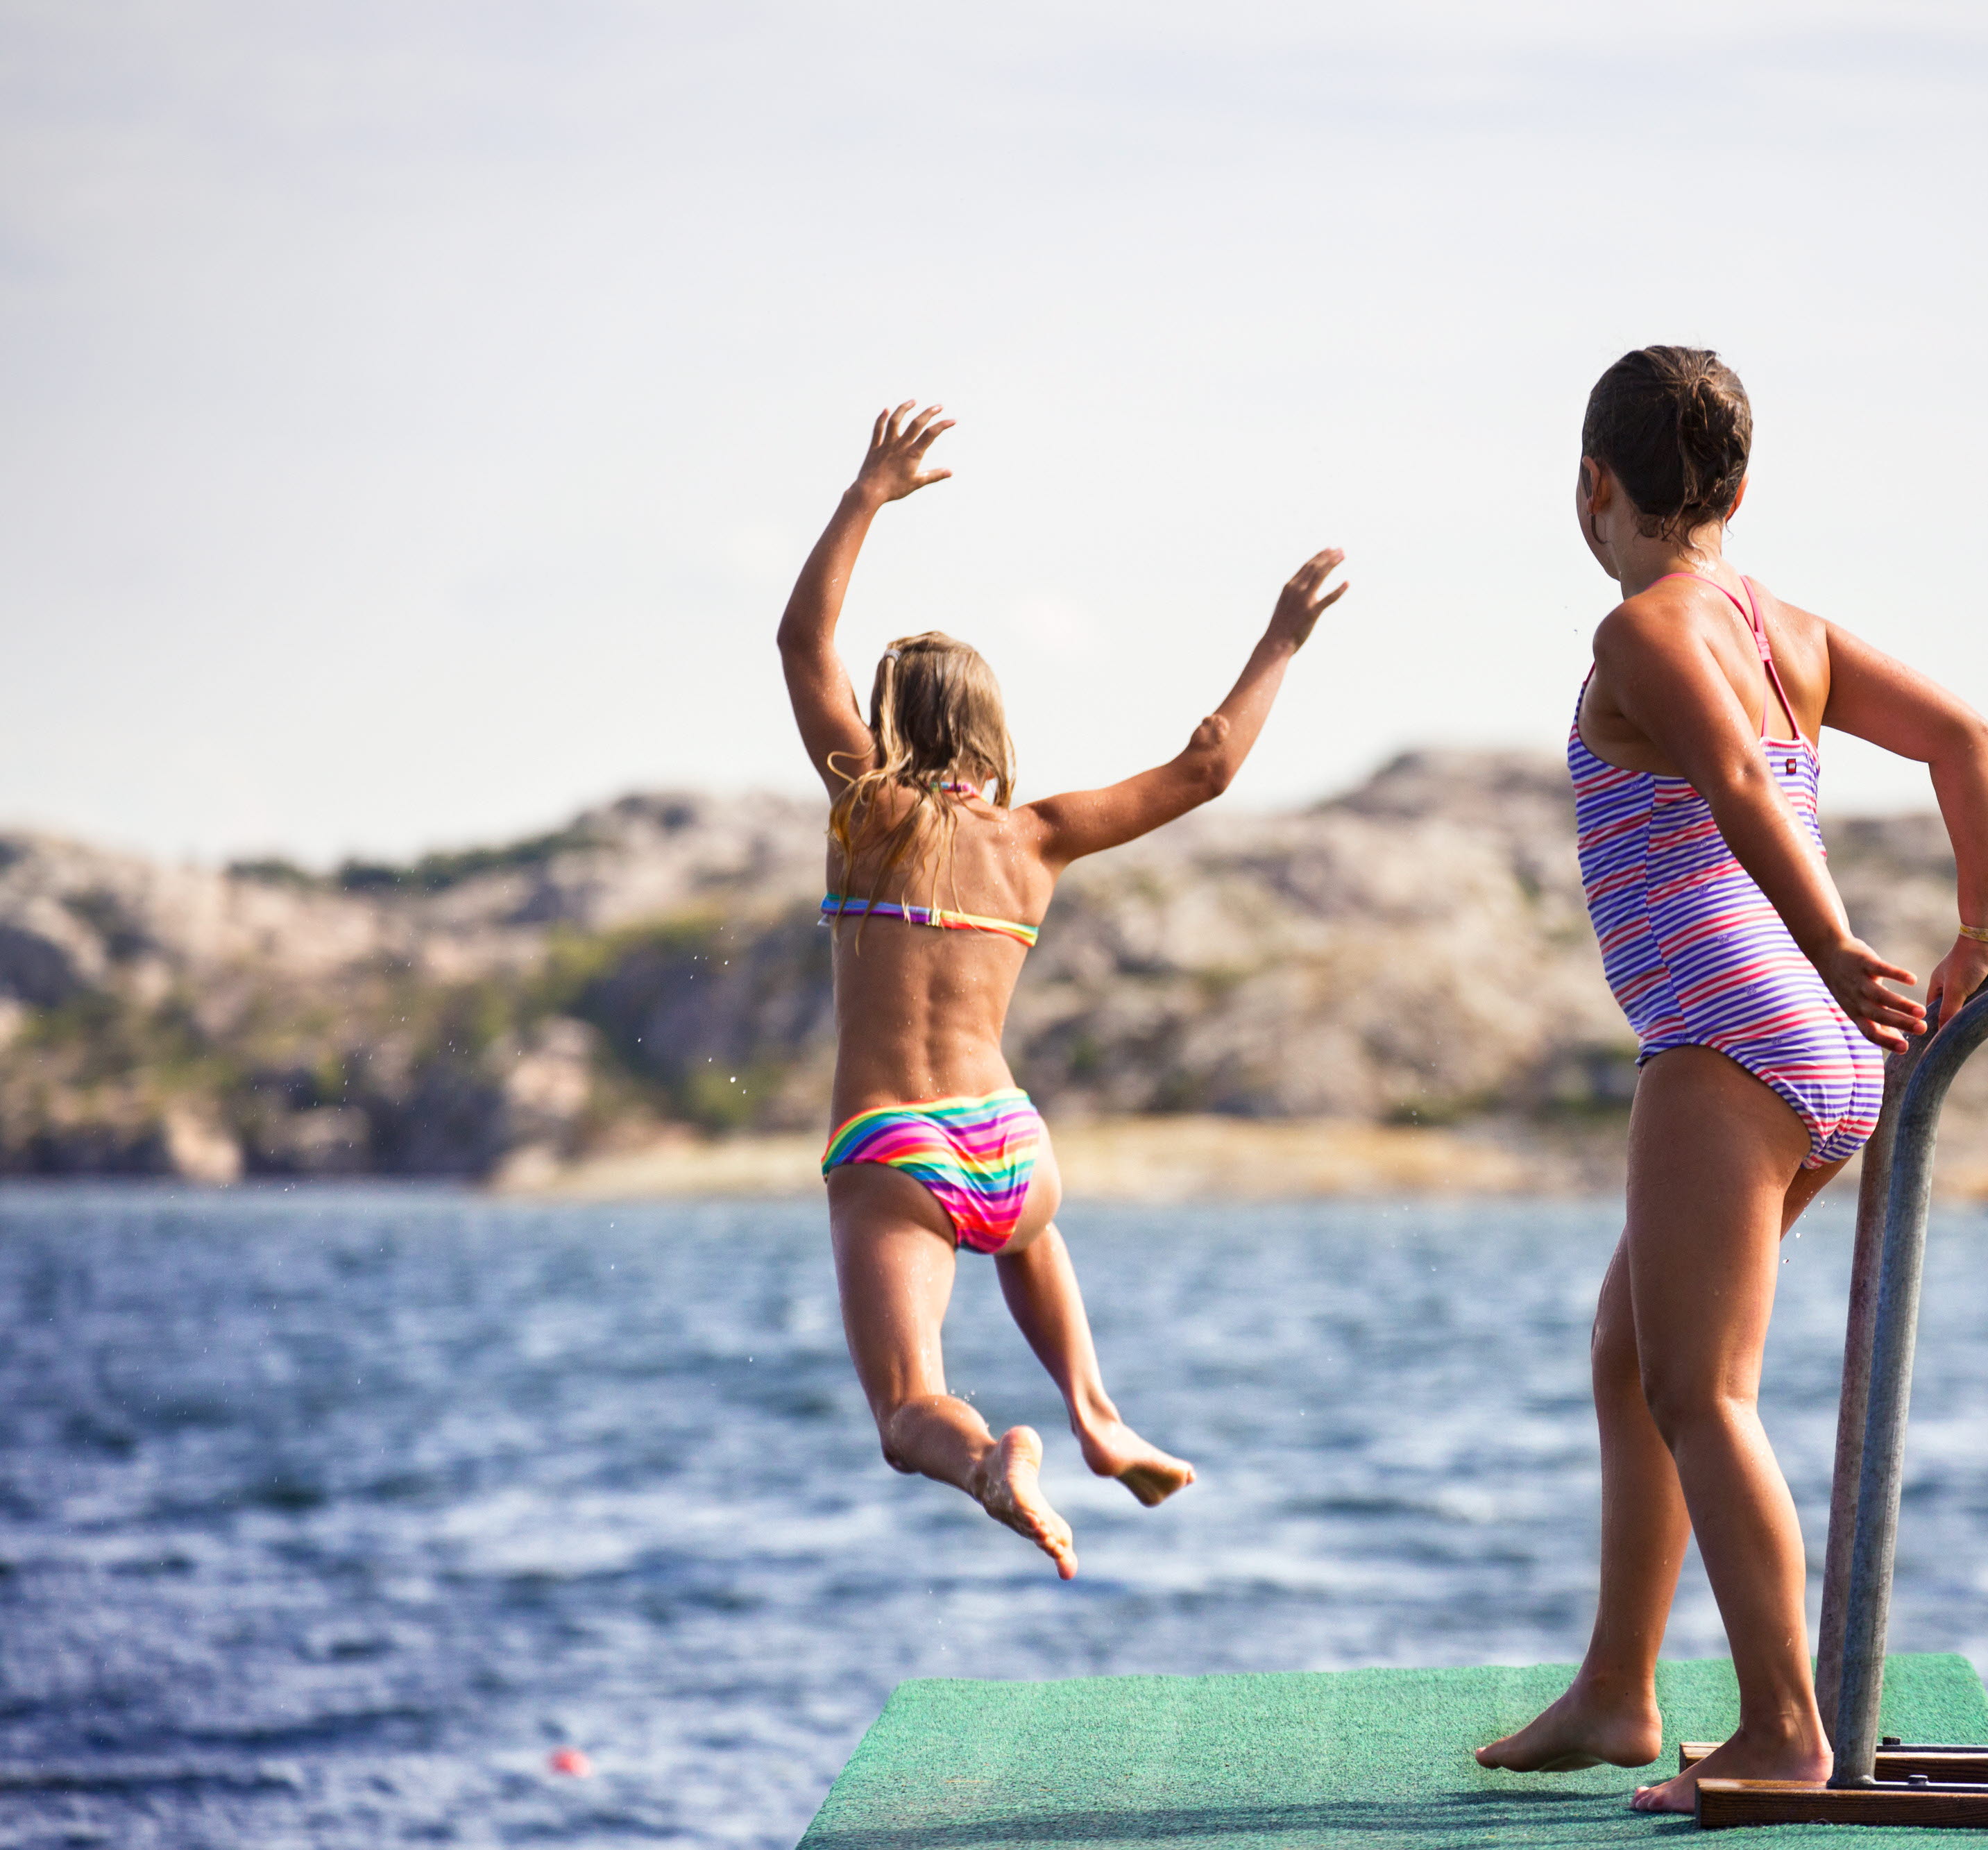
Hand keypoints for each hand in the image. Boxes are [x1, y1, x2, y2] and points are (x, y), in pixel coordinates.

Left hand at [852, 401, 953, 505]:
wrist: (870, 491)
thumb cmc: (894, 489)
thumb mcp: (917, 483)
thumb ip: (934, 475)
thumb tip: (950, 472)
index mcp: (912, 454)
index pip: (930, 435)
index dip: (942, 425)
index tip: (952, 420)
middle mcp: (900, 445)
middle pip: (916, 423)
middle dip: (929, 413)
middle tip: (938, 406)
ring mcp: (886, 444)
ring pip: (895, 421)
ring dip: (905, 408)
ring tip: (913, 401)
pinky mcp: (875, 447)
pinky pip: (878, 429)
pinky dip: (882, 418)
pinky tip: (886, 410)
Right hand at [1268, 548, 1348, 650]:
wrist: (1275, 643)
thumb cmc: (1280, 627)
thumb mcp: (1284, 604)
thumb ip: (1293, 594)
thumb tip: (1302, 588)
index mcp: (1289, 587)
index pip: (1307, 566)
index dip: (1319, 556)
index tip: (1329, 549)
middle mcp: (1296, 589)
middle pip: (1315, 567)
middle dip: (1329, 556)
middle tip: (1340, 549)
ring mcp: (1304, 600)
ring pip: (1321, 575)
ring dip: (1333, 563)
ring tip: (1343, 555)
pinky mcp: (1312, 612)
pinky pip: (1329, 598)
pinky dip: (1339, 590)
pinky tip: (1347, 583)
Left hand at [1815, 936, 1925, 1052]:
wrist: (1827, 952)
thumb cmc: (1849, 984)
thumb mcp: (1859, 1006)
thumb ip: (1880, 1024)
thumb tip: (1901, 1045)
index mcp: (1855, 1012)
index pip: (1868, 1031)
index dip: (1885, 1041)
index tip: (1905, 1050)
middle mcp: (1855, 999)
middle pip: (1877, 1014)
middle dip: (1900, 1023)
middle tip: (1922, 1029)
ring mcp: (1858, 980)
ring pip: (1879, 995)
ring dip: (1901, 1004)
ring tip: (1922, 1011)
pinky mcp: (1863, 962)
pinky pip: (1879, 969)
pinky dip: (1896, 974)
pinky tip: (1913, 980)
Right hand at [1925, 934, 1987, 1033]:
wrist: (1987, 942)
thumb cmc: (1967, 963)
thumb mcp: (1955, 990)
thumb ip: (1948, 1011)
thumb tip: (1942, 1033)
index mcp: (1937, 986)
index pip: (1932, 1010)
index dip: (1933, 1022)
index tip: (1938, 1039)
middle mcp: (1950, 986)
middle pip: (1949, 1009)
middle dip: (1952, 1021)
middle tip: (1956, 1039)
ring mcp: (1967, 986)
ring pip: (1965, 1007)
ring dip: (1968, 1015)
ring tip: (1970, 1031)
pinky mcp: (1981, 986)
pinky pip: (1976, 1002)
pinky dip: (1978, 1009)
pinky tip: (1980, 1017)